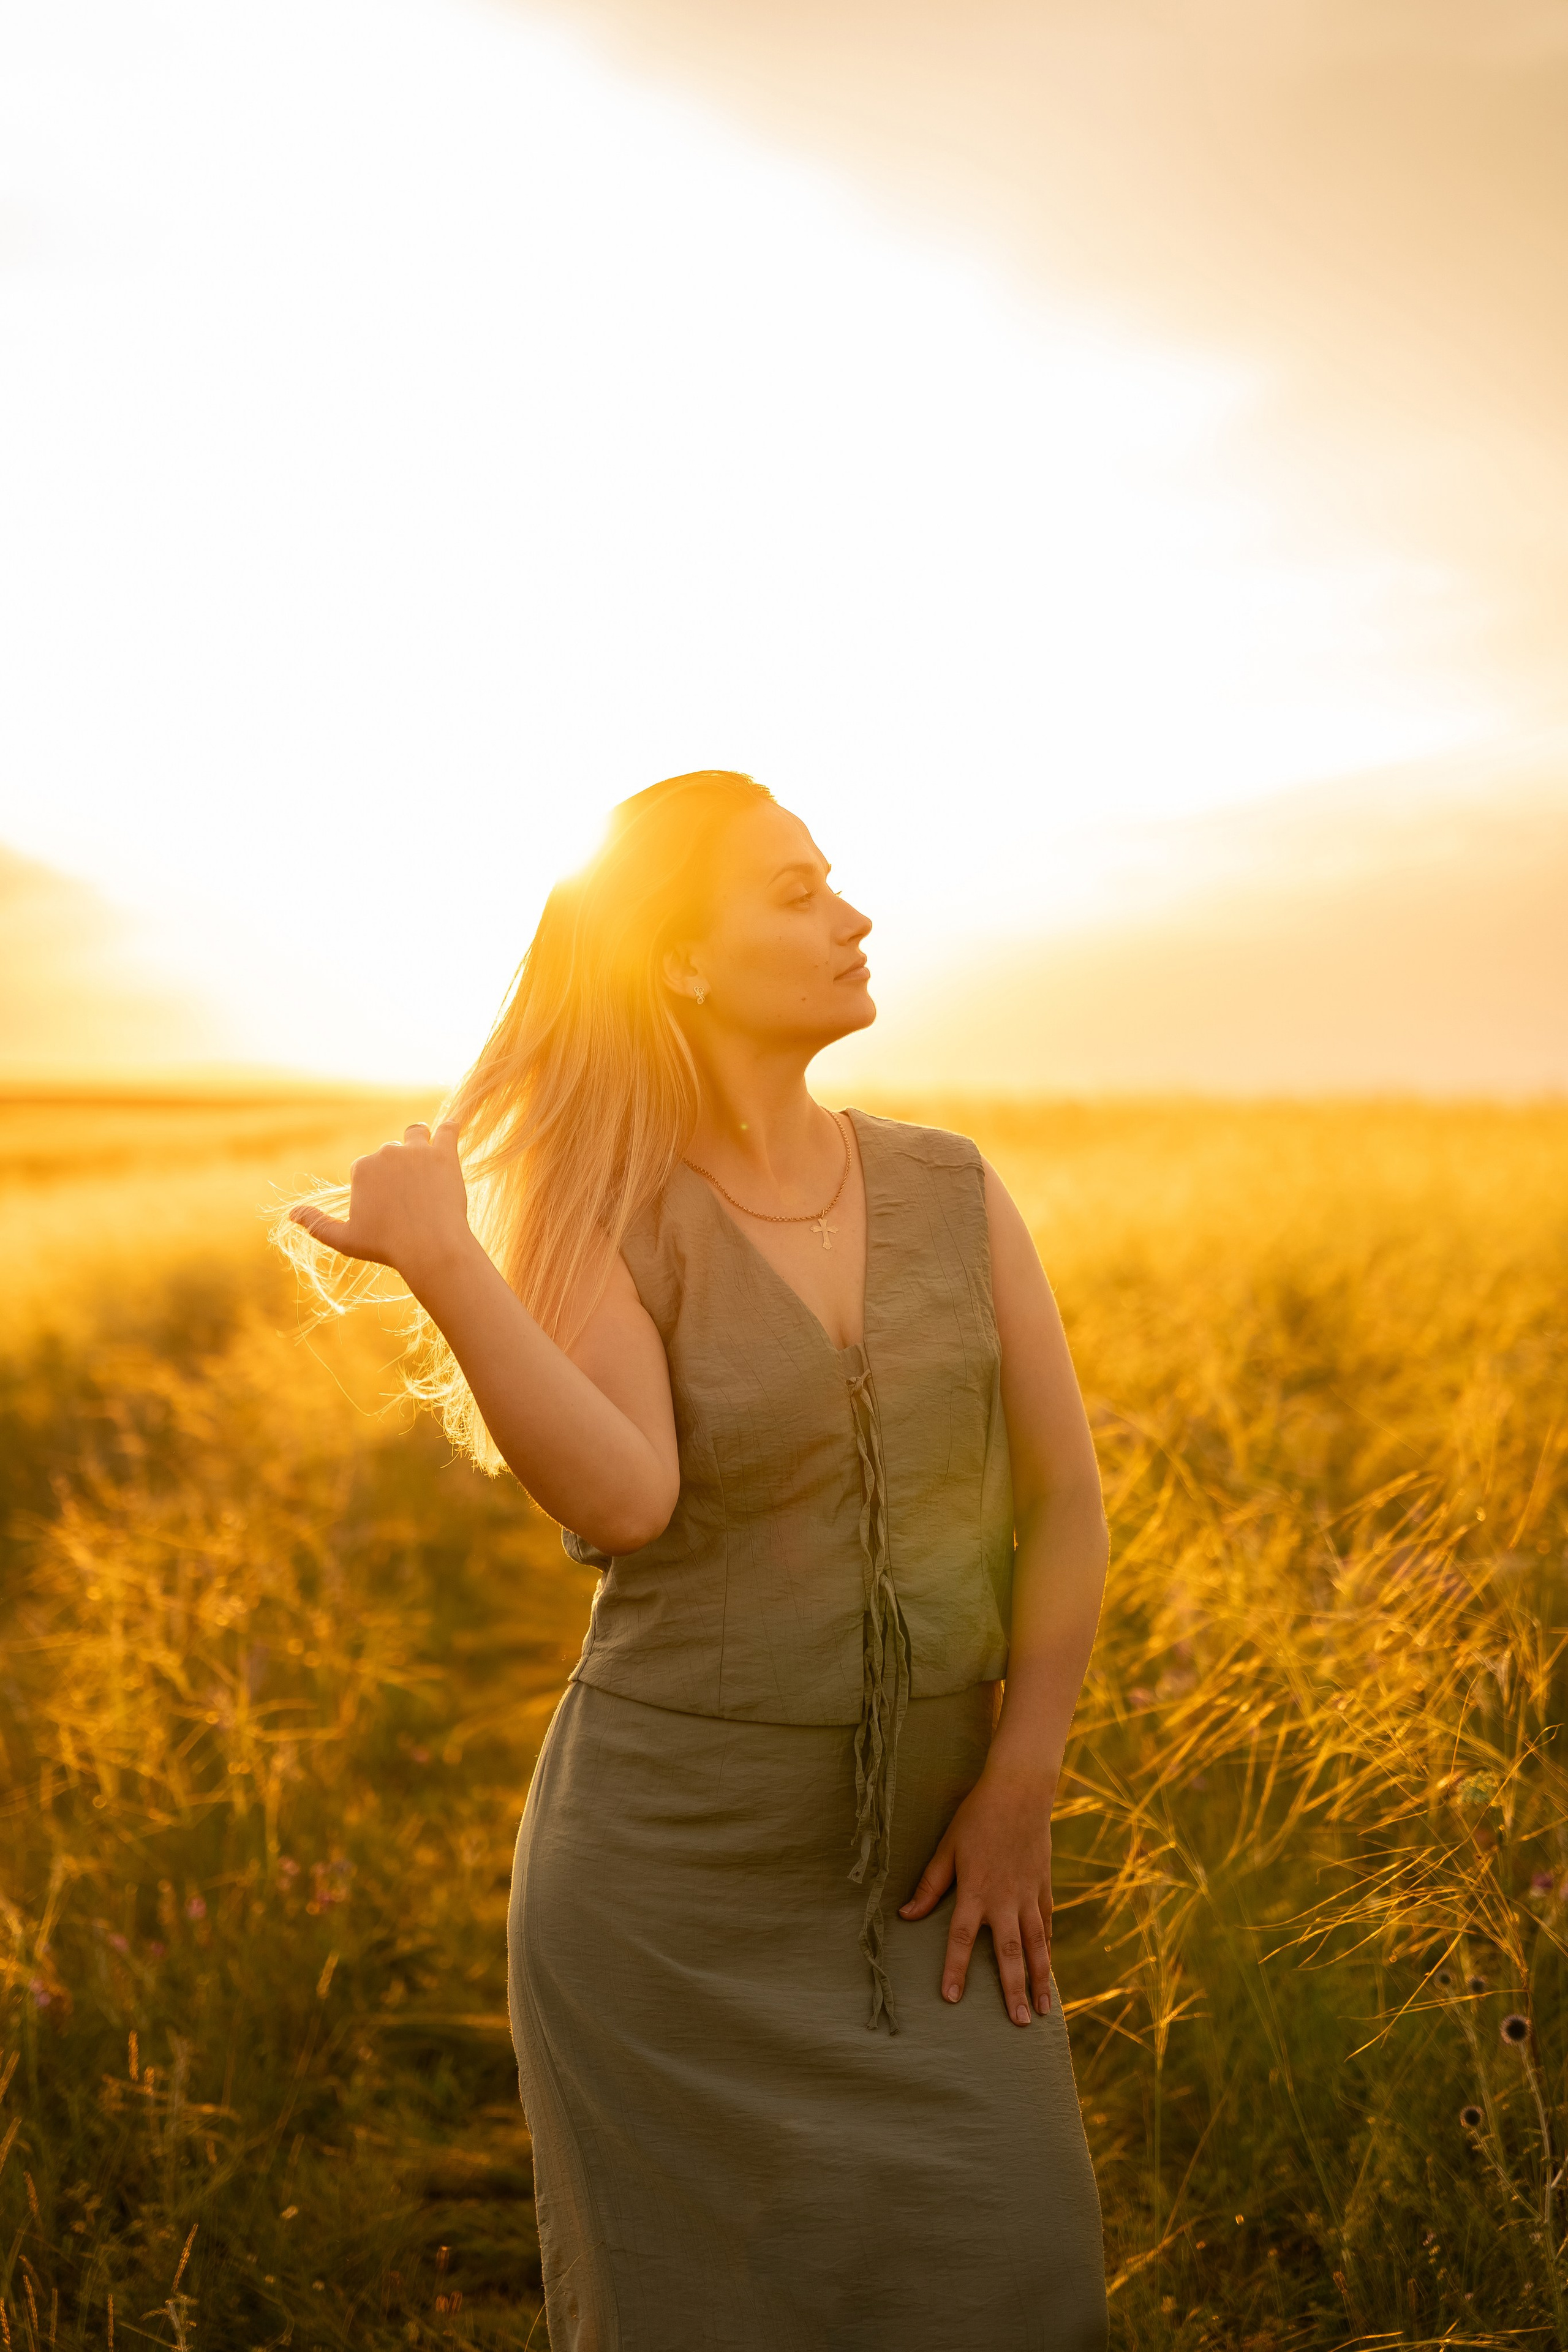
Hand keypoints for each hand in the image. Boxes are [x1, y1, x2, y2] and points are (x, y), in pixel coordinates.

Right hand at [289, 1120, 470, 1288]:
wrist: (430, 1248)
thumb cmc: (386, 1246)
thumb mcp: (345, 1239)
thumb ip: (317, 1224)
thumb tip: (291, 1214)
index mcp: (362, 1168)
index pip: (367, 1167)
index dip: (376, 1185)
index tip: (387, 1205)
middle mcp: (387, 1152)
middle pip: (391, 1151)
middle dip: (397, 1168)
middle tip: (411, 1195)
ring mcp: (417, 1151)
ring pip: (416, 1134)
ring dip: (419, 1142)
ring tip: (426, 1160)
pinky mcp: (444, 1154)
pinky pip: (449, 1129)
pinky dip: (450, 1127)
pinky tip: (453, 1128)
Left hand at [898, 1765, 1053, 2024]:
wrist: (1020, 1790)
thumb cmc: (976, 1816)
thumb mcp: (947, 1847)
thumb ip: (930, 1885)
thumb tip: (906, 1916)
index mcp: (976, 1890)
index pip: (961, 1937)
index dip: (955, 1968)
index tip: (952, 1998)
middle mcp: (1005, 1899)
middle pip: (1009, 1953)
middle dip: (1013, 1990)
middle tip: (1018, 2024)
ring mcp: (1029, 1895)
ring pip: (1036, 1946)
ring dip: (1039, 1980)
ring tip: (1041, 2011)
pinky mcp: (1044, 1887)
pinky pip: (1047, 1925)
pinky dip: (1048, 1950)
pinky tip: (1048, 1972)